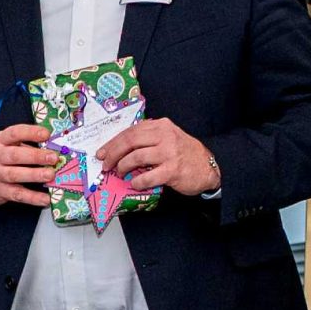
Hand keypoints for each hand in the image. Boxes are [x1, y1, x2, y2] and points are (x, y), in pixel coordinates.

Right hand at [0, 123, 57, 210]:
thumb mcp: (6, 146)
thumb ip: (25, 145)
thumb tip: (53, 147)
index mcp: (1, 141)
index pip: (14, 133)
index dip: (30, 133)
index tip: (46, 134)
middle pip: (15, 155)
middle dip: (36, 156)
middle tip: (53, 158)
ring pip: (15, 175)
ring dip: (34, 175)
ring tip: (50, 175)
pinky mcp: (0, 191)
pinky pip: (17, 194)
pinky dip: (32, 197)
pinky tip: (45, 199)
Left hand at [103, 117, 218, 194]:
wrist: (209, 167)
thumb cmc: (184, 153)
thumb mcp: (167, 138)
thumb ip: (147, 138)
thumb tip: (118, 147)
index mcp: (161, 126)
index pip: (130, 131)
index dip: (112, 143)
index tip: (101, 153)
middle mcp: (165, 136)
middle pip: (129, 142)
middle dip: (112, 154)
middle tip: (106, 165)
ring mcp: (169, 153)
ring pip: (135, 158)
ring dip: (123, 167)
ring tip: (120, 173)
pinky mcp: (172, 170)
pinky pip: (147, 177)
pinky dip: (137, 182)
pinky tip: (136, 183)